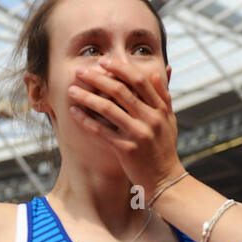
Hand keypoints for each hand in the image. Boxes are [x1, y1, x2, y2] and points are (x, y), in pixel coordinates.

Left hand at [67, 63, 178, 193]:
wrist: (165, 180)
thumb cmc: (164, 149)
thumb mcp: (170, 120)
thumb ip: (164, 96)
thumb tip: (159, 72)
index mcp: (161, 108)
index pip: (139, 80)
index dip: (120, 68)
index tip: (103, 61)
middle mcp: (151, 118)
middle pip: (121, 90)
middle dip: (98, 78)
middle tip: (81, 71)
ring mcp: (138, 134)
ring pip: (108, 109)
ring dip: (87, 97)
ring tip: (71, 90)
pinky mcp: (126, 149)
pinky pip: (101, 131)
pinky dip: (86, 120)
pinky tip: (74, 112)